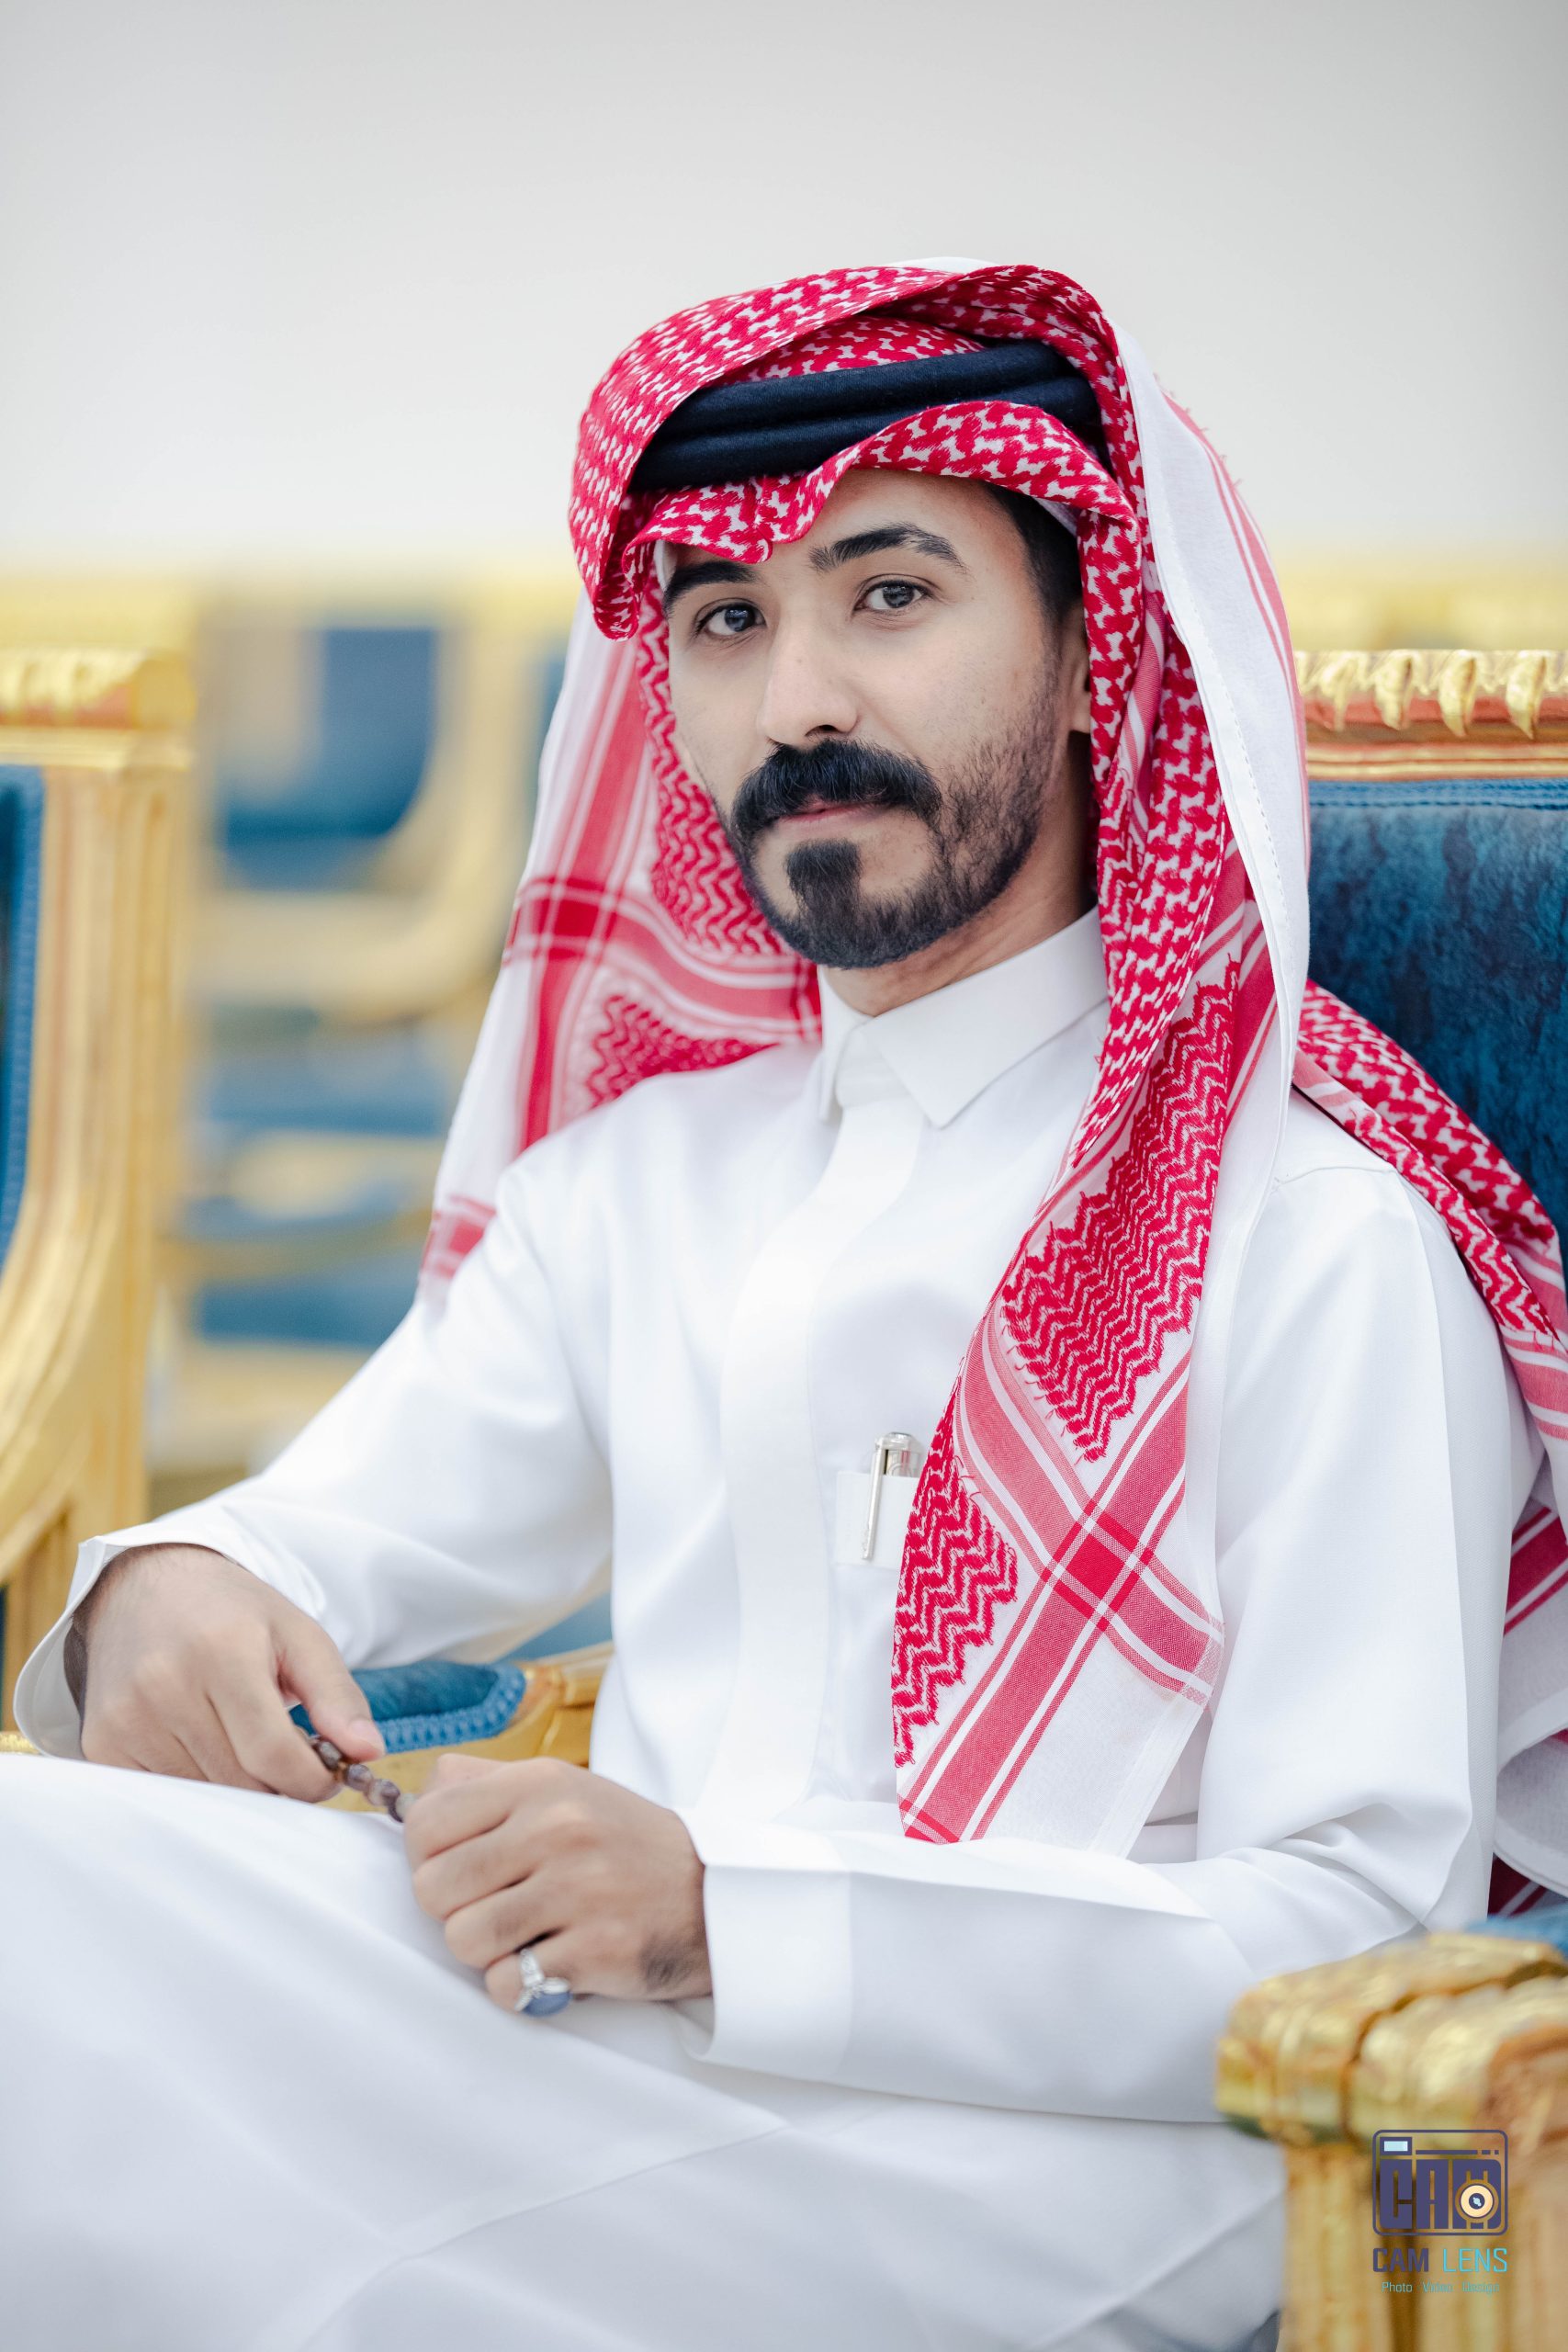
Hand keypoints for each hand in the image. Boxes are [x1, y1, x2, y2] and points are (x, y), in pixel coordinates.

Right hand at [71, 1543, 383, 1799]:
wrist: (143, 1589)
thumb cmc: (231, 1614)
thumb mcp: (297, 1634)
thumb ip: (337, 1695)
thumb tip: (372, 1752)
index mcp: (222, 1651)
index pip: (274, 1755)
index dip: (312, 1780)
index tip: (327, 1773)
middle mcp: (164, 1686)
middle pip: (241, 1783)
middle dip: (278, 1784)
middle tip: (289, 1756)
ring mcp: (126, 1719)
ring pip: (205, 1797)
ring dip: (237, 1786)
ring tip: (244, 1741)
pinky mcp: (102, 1743)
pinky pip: (165, 1794)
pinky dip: (197, 1784)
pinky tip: (204, 1745)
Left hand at [406, 1753, 710, 2007]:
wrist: (713, 1894)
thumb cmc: (623, 1844)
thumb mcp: (566, 1789)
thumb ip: (489, 1784)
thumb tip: (421, 1791)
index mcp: (540, 1784)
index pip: (425, 1823)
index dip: (428, 1857)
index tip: (461, 1870)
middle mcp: (556, 1829)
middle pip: (433, 1887)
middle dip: (455, 1909)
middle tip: (498, 1907)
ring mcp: (576, 1890)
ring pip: (462, 1939)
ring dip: (486, 1951)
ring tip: (525, 1937)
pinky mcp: (593, 1950)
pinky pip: (505, 1984)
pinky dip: (519, 1986)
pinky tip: (551, 1963)